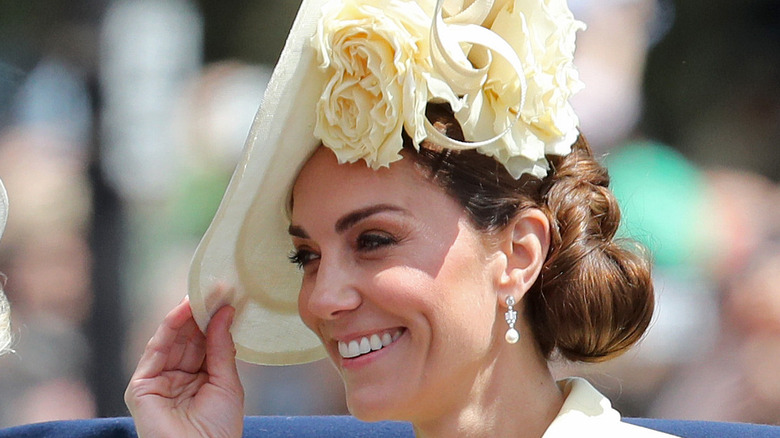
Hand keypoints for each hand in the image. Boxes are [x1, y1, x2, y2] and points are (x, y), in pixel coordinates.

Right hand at [125, 297, 244, 437]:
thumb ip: (222, 347)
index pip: (203, 342)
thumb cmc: (218, 430)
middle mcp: (176, 378)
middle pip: (187, 338)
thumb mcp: (226, 382)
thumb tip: (224, 311)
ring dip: (186, 315)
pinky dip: (169, 328)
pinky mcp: (141, 387)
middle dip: (200, 312)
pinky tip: (185, 310)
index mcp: (198, 379)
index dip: (213, 319)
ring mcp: (157, 382)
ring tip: (203, 293)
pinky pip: (155, 350)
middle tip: (216, 287)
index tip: (226, 295)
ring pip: (170, 339)